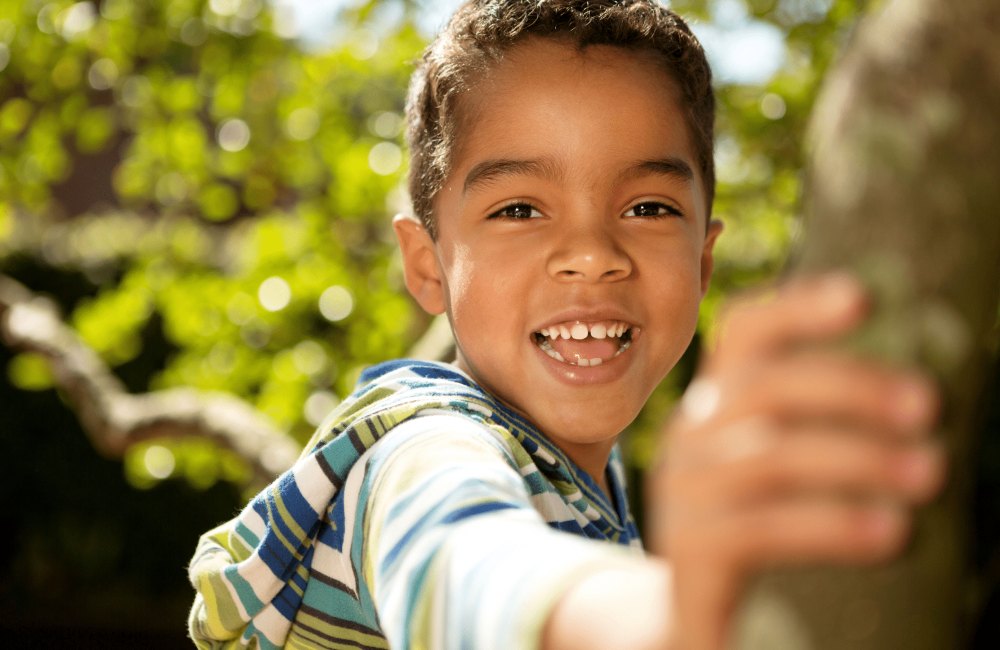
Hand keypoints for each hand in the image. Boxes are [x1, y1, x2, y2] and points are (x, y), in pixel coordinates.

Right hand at [646, 273, 944, 649]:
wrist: (693, 619)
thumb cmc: (761, 530)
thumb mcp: (782, 470)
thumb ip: (821, 428)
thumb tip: (921, 399)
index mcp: (719, 401)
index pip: (743, 335)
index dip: (797, 309)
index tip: (864, 298)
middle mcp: (692, 433)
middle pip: (764, 388)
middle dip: (851, 388)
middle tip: (928, 408)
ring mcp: (684, 492)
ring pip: (770, 457)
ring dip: (858, 459)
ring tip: (930, 473)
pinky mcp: (691, 551)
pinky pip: (762, 528)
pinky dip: (832, 525)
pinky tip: (890, 533)